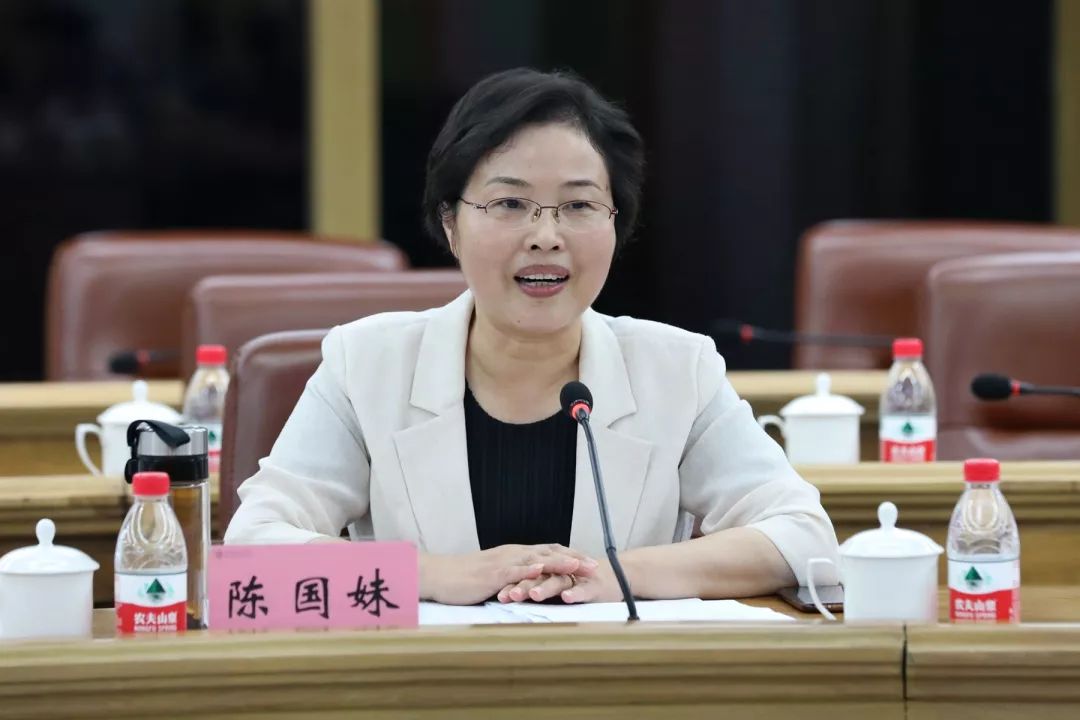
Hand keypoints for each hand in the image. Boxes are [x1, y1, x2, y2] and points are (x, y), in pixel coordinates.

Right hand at [421, 544, 600, 605]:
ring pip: (538, 559)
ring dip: (560, 561)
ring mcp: (505, 562)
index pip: (549, 552)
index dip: (571, 557)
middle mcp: (514, 554)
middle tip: (596, 565)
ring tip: (580, 565)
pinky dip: (531, 569)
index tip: (590, 563)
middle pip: (550, 552)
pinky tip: (544, 570)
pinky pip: (516, 570)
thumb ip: (515, 579)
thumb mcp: (496, 578)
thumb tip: (530, 585)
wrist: (440, 575)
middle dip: (575, 558)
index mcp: (516, 555)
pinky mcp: (494, 573)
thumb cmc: (465, 580)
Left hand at [496, 557, 622, 604]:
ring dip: (545, 587)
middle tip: (510, 595)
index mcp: (548, 572)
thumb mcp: (554, 589)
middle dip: (523, 585)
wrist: (614, 578)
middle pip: (538, 577)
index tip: (497, 594)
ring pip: (558, 581)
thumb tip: (505, 600)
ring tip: (534, 595)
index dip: (512, 584)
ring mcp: (578, 578)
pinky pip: (583, 589)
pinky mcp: (594, 586)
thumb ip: (534, 591)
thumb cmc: (579, 585)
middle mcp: (561, 572)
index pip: (526, 576)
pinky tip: (566, 598)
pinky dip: (575, 592)